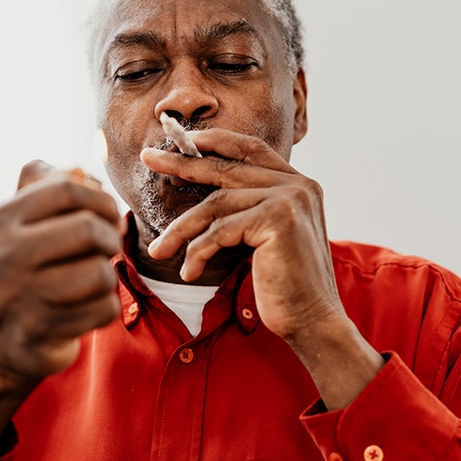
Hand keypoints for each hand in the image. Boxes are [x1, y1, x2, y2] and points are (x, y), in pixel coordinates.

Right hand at [0, 160, 122, 382]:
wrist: (2, 344)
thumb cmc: (25, 270)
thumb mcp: (21, 223)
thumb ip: (45, 185)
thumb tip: (80, 171)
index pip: (66, 188)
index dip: (101, 200)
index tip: (107, 217)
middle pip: (88, 229)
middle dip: (110, 238)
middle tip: (105, 250)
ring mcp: (17, 298)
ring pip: (100, 272)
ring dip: (107, 276)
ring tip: (92, 281)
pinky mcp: (39, 334)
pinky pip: (103, 309)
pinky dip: (104, 308)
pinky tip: (85, 309)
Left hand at [142, 129, 342, 341]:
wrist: (313, 321)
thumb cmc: (285, 286)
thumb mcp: (266, 238)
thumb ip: (249, 210)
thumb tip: (209, 195)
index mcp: (298, 184)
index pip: (250, 149)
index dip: (215, 140)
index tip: (182, 140)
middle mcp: (298, 185)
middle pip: (227, 168)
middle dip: (182, 163)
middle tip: (147, 158)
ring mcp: (290, 199)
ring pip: (215, 204)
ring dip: (181, 230)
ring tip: (158, 251)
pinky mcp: (278, 220)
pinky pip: (219, 231)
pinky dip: (197, 252)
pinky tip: (189, 273)